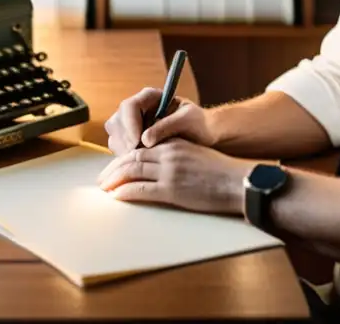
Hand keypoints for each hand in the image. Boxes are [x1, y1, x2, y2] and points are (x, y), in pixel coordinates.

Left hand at [97, 138, 253, 213]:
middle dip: (113, 169)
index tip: (114, 166)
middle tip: (102, 179)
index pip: (140, 148)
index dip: (123, 158)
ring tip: (105, 188)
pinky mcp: (172, 189)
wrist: (237, 182)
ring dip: (114, 180)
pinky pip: (141, 189)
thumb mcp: (195, 154)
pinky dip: (126, 192)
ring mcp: (169, 171)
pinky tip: (117, 196)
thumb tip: (158, 165)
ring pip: (132, 172)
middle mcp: (168, 154)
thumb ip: (176, 155)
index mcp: (173, 144)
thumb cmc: (220, 171)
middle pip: (131, 158)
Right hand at [103, 87, 215, 154]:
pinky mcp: (130, 142)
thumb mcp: (188, 121)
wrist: (203, 137)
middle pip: (116, 122)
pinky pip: (119, 150)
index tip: (138, 142)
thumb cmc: (198, 124)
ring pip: (115, 137)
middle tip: (138, 156)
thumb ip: (167, 126)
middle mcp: (136, 110)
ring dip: (124, 151)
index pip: (129, 107)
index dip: (130, 124)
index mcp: (149, 98)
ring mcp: (130, 126)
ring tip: (143, 161)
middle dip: (125, 141)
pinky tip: (141, 164)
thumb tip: (144, 140)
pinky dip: (126, 159)